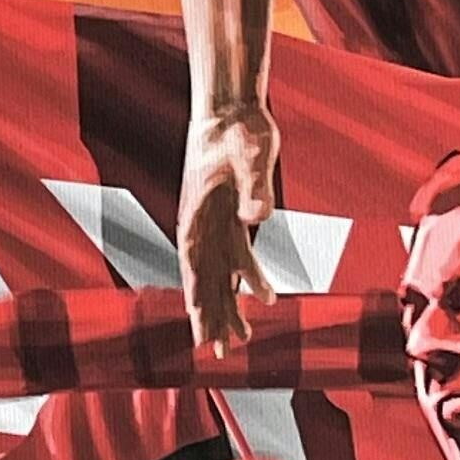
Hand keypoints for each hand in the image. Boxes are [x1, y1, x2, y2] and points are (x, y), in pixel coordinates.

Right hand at [179, 108, 279, 355]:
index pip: (194, 266)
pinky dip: (250, 280)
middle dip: (209, 316)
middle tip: (216, 353)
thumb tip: (257, 219)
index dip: (197, 300)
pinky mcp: (231, 217)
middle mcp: (200, 224)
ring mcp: (214, 222)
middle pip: (203, 278)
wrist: (232, 107)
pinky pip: (238, 257)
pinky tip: (265, 299)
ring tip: (240, 340)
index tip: (199, 331)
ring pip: (220, 274)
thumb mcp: (249, 152)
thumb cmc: (237, 127)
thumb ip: (254, 185)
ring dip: (228, 305)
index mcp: (196, 214)